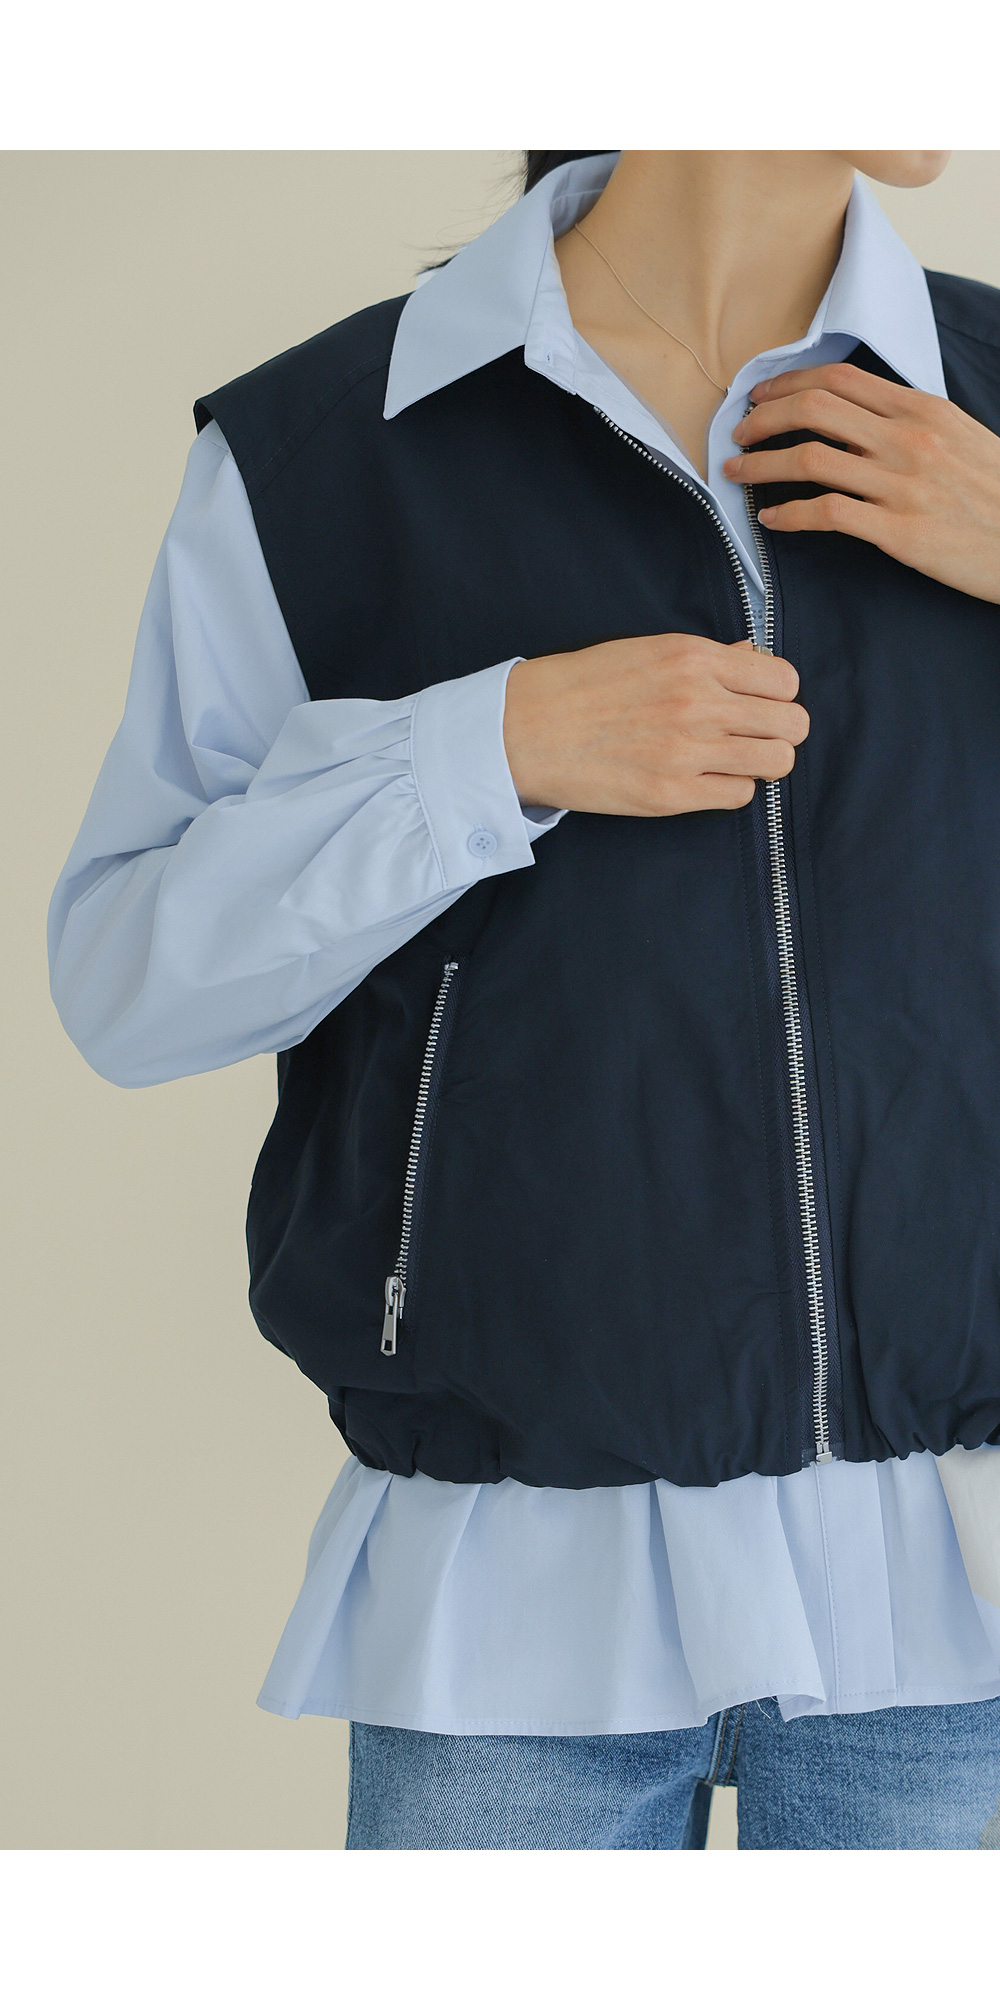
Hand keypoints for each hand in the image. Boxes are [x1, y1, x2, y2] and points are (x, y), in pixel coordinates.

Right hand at [502, 632, 808, 815]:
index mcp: (693, 659)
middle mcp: (698, 702)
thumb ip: (707, 657)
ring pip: (776, 762)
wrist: (528, 730)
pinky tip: (705, 778)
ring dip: (762, 763)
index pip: (784, 680)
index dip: (778, 695)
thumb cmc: (582, 687)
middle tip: (751, 736)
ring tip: (734, 760)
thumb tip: (752, 656)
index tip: (758, 704)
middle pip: (792, 724)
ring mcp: (687, 751)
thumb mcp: (647, 651)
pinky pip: (740, 795)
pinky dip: (731, 788)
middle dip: (779, 731)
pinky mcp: (672, 794)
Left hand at [722, 360, 999, 603]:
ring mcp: (901, 484)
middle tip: (737, 432)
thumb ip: (909, 421)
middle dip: (763, 417)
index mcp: (921, 409)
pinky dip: (788, 514)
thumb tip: (860, 416)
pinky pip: (826, 513)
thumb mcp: (958, 436)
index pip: (839, 379)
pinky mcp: (897, 531)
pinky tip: (770, 520)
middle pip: (814, 409)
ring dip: (760, 464)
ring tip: (736, 473)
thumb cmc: (995, 491)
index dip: (789, 383)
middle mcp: (907, 438)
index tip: (760, 396)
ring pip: (810, 458)